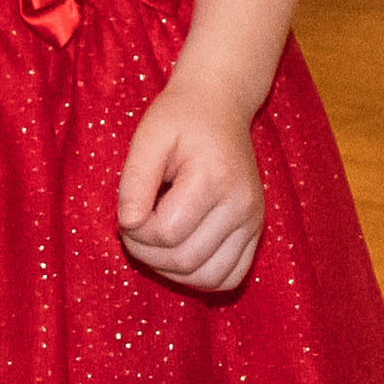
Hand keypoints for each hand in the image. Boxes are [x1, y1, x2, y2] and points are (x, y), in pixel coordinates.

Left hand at [113, 80, 266, 296]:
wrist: (220, 105)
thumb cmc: (179, 118)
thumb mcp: (147, 137)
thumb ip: (133, 181)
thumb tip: (128, 225)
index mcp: (214, 178)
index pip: (166, 233)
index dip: (136, 232)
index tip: (127, 212)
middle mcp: (241, 205)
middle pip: (186, 261)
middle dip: (147, 254)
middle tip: (134, 229)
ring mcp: (253, 221)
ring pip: (209, 278)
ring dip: (171, 272)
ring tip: (155, 243)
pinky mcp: (256, 231)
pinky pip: (230, 277)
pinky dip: (200, 277)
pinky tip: (179, 253)